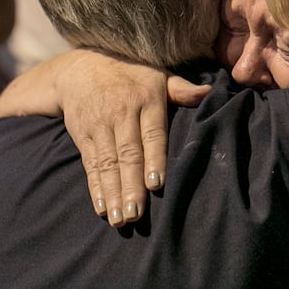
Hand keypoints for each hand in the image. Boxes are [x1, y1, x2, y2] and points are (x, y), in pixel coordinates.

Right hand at [0, 50, 208, 225]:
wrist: (80, 68)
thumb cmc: (130, 75)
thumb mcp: (157, 74)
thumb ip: (181, 89)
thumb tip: (208, 93)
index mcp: (145, 100)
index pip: (151, 134)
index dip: (153, 159)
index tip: (155, 185)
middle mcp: (121, 114)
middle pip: (127, 155)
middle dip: (130, 186)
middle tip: (135, 215)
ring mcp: (99, 126)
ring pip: (107, 164)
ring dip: (112, 194)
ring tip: (119, 220)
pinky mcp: (83, 136)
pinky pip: (90, 165)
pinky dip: (95, 188)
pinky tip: (101, 208)